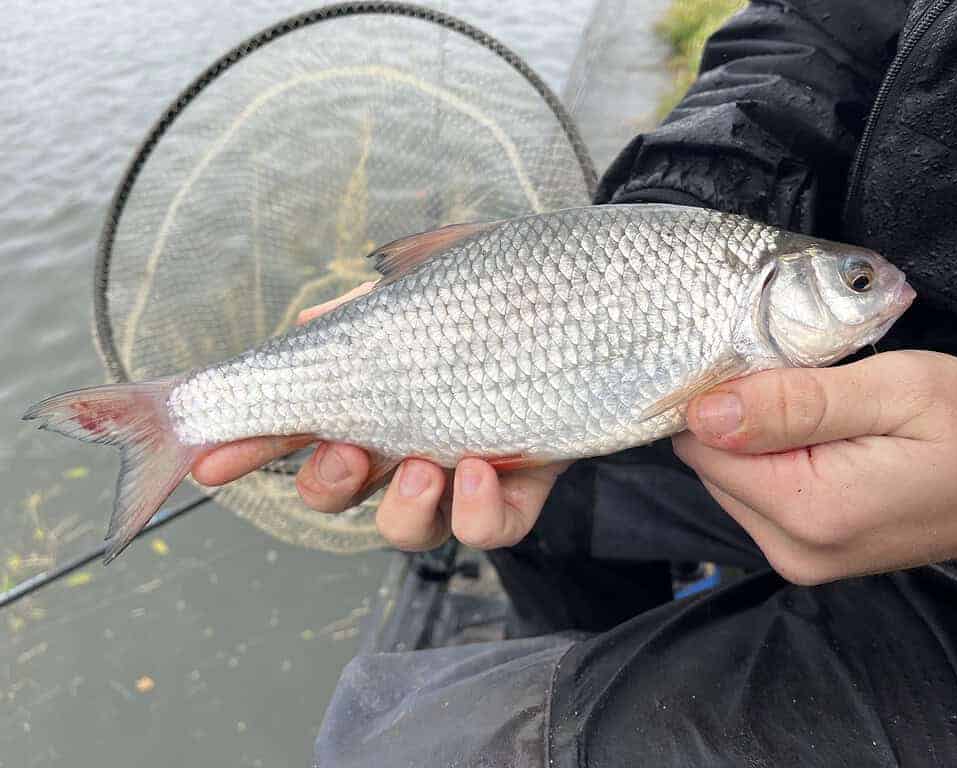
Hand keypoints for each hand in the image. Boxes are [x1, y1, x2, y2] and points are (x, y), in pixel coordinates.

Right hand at [191, 286, 568, 550]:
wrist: (619, 289)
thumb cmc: (518, 278)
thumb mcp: (438, 276)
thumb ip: (374, 303)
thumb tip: (310, 324)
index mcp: (382, 384)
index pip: (304, 421)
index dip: (255, 445)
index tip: (210, 456)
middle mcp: (417, 432)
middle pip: (346, 487)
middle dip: (327, 481)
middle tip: (345, 452)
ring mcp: (467, 464)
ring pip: (408, 524)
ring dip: (400, 508)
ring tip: (424, 466)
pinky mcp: (526, 483)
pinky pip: (489, 527)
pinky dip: (475, 512)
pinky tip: (481, 471)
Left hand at [674, 351, 956, 584]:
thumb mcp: (896, 390)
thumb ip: (796, 403)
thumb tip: (705, 413)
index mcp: (810, 511)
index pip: (702, 446)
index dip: (722, 397)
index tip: (767, 368)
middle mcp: (791, 549)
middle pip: (712, 463)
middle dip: (743, 418)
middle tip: (810, 389)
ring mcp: (797, 559)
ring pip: (730, 477)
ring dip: (760, 438)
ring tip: (827, 416)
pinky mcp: (804, 553)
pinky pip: (756, 494)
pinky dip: (776, 460)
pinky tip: (825, 441)